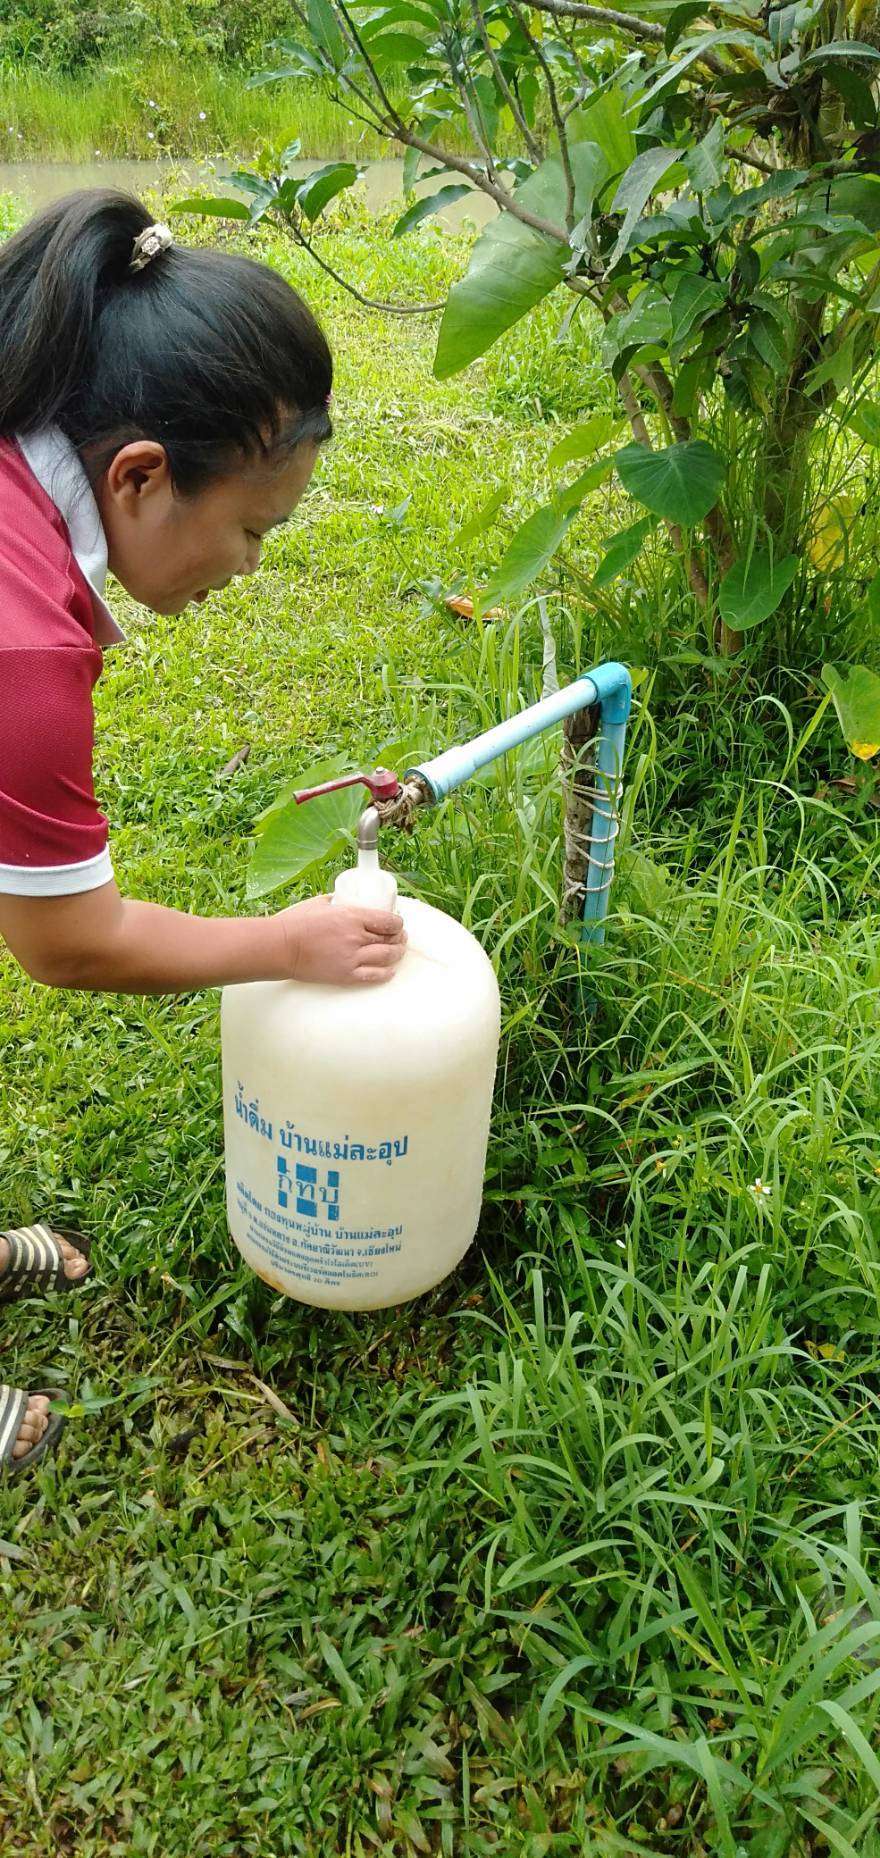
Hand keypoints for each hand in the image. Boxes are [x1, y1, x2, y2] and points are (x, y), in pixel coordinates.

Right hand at [276, 895, 405, 985]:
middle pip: (390, 939)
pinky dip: (386, 973)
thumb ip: (335, 901)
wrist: (280, 947)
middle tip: (400, 937)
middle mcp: (356, 937)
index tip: (398, 923)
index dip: (398, 923)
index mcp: (352, 917)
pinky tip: (390, 971)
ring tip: (398, 951)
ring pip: (387, 957)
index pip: (388, 921)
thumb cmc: (295, 923)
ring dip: (397, 953)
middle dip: (399, 938)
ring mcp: (352, 958)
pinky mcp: (346, 975)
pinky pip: (374, 976)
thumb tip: (343, 898)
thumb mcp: (319, 903)